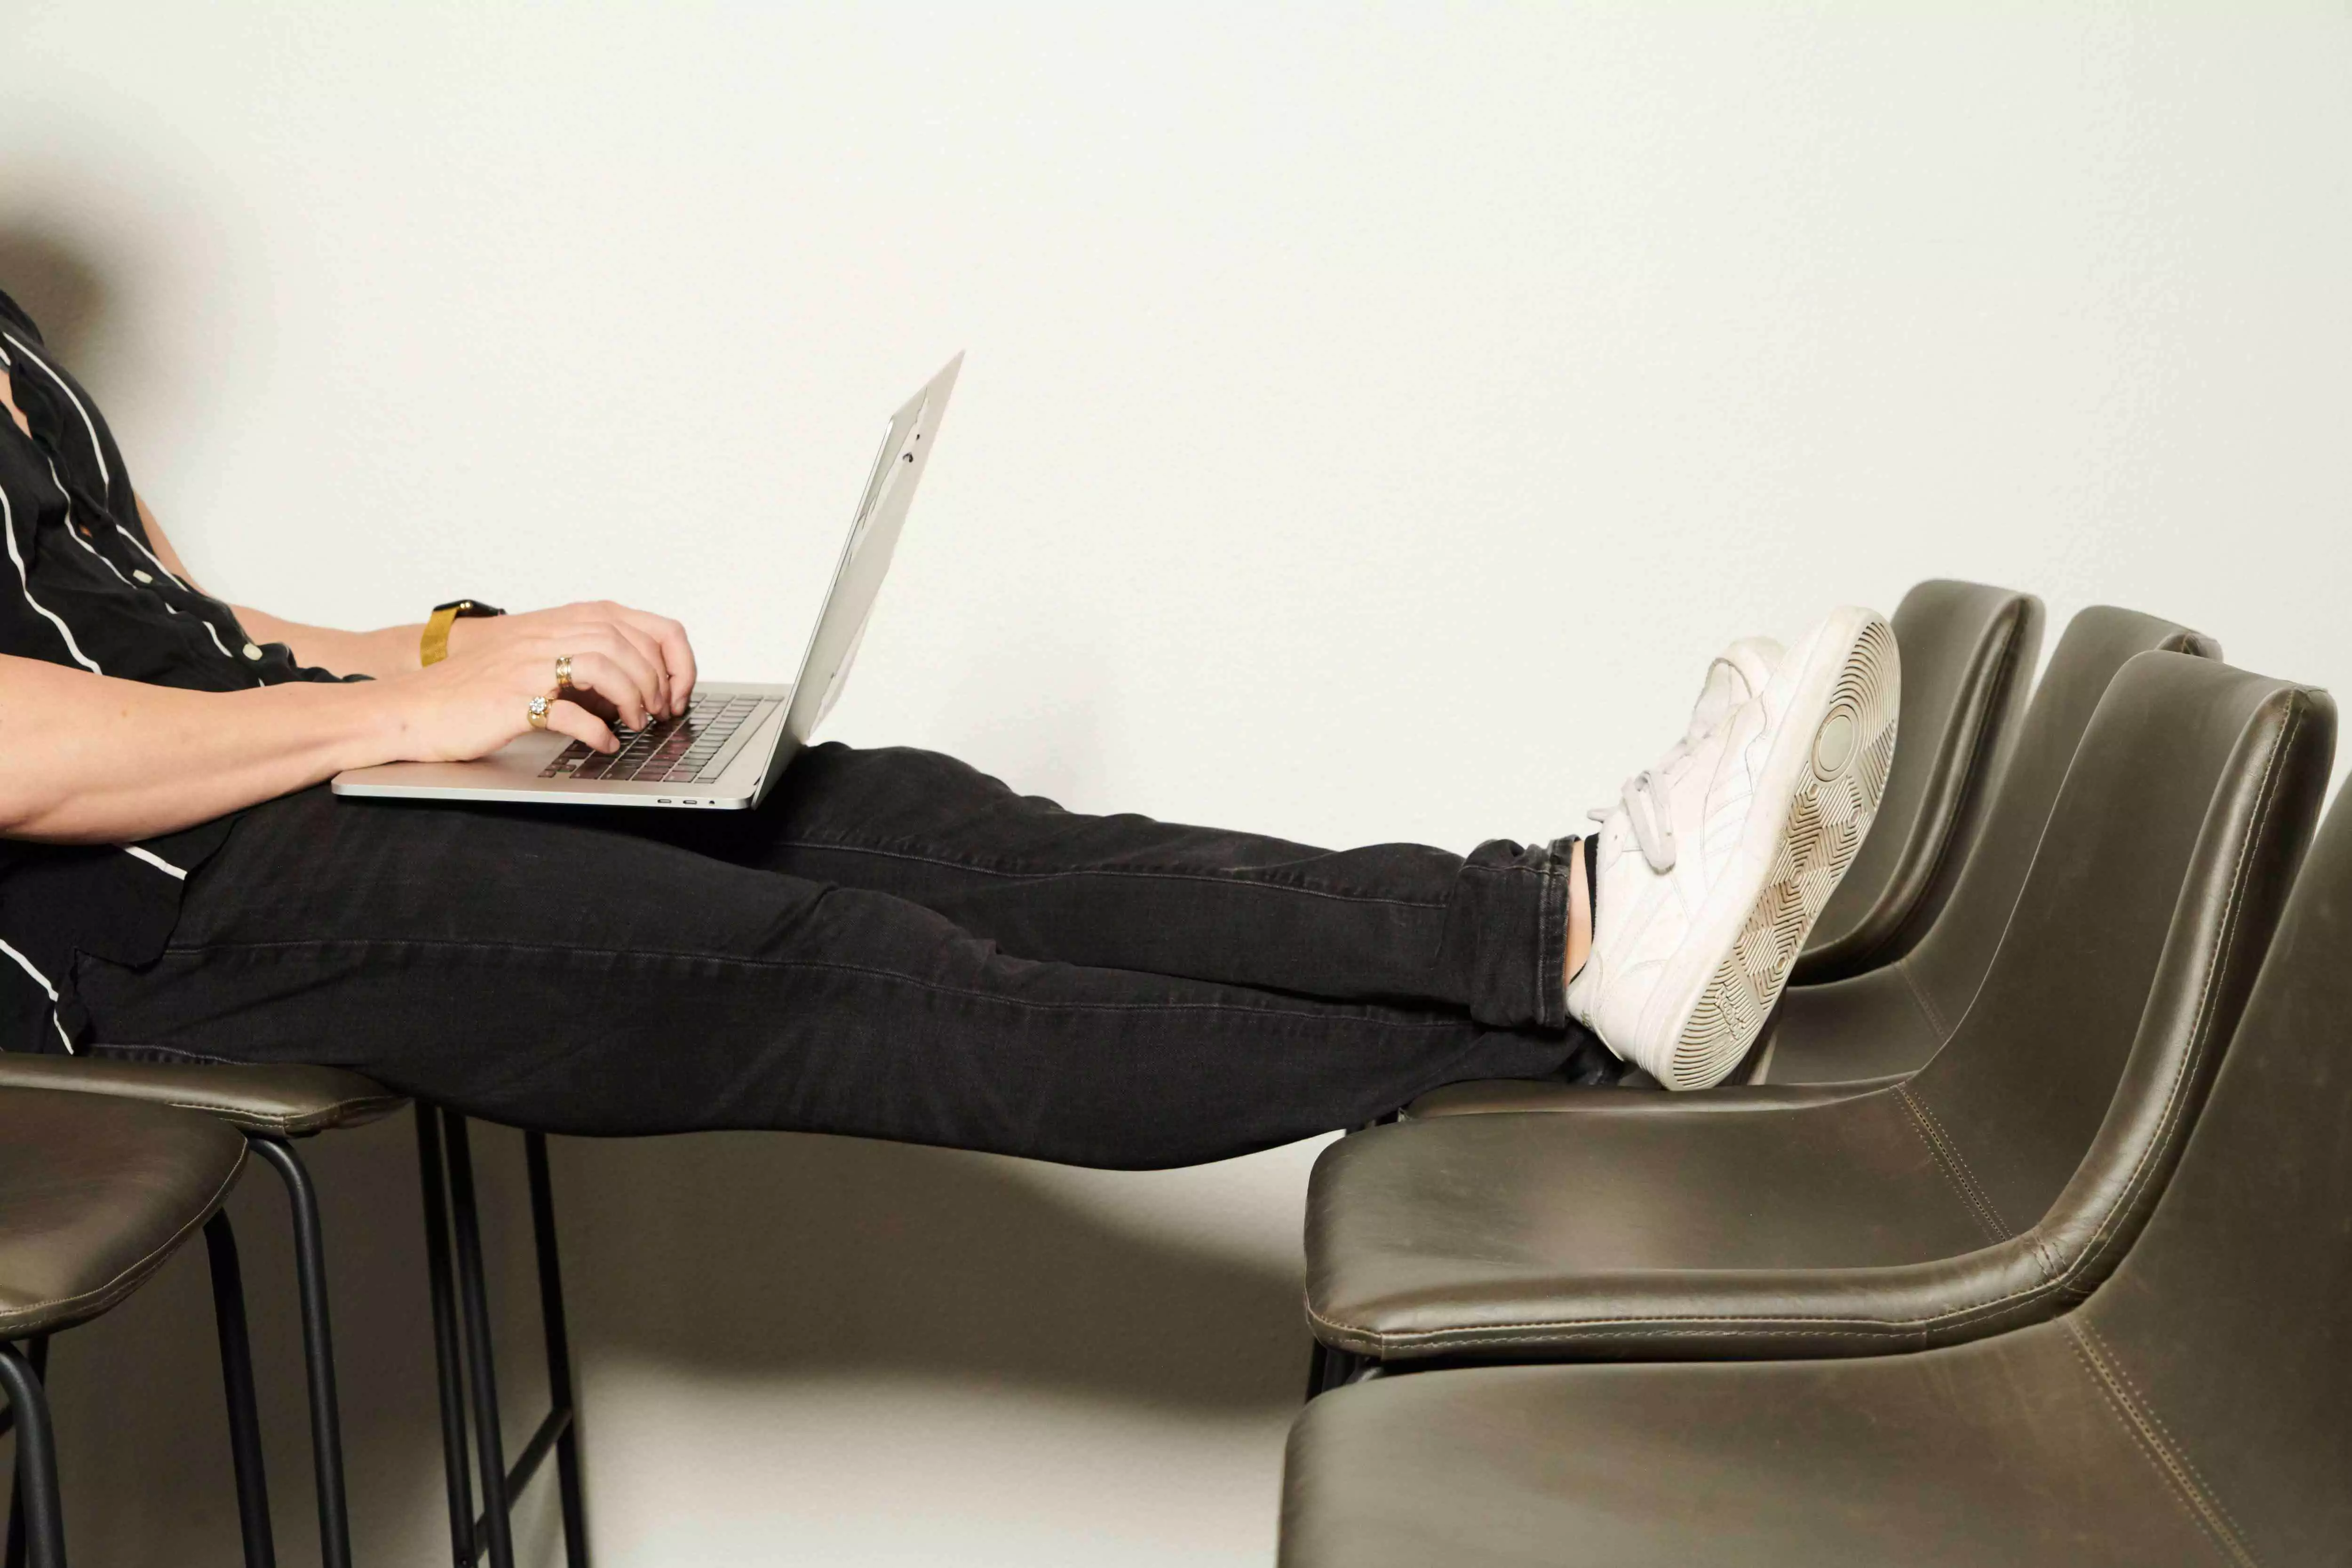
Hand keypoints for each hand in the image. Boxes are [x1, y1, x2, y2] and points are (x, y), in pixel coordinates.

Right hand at [381, 621, 685, 759]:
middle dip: (657, 682)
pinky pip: (567, 711)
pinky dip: (596, 731)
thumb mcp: (540, 663)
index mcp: (561, 624)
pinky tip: (605, 744)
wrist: (415, 706)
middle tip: (660, 713)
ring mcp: (528, 665)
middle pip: (628, 643)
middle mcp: (548, 636)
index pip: (641, 624)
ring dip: (633, 699)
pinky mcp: (511, 699)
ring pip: (604, 666)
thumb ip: (586, 664)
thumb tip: (641, 686)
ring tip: (636, 725)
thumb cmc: (479, 691)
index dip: (673, 659)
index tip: (678, 691)